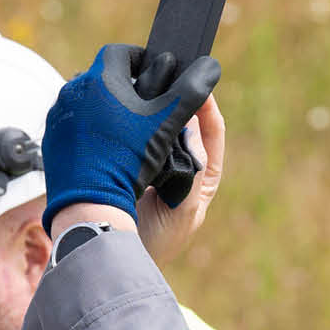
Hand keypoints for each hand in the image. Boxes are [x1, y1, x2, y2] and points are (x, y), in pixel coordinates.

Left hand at [41, 44, 220, 228]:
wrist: (89, 202)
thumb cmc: (129, 160)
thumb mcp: (167, 123)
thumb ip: (190, 91)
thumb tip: (209, 66)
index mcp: (101, 78)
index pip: (121, 52)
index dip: (140, 60)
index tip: (153, 74)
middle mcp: (73, 90)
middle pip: (102, 77)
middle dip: (123, 87)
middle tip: (143, 108)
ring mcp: (58, 115)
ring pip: (86, 101)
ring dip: (104, 109)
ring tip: (125, 132)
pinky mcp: (50, 138)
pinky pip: (72, 125)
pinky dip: (88, 130)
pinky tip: (103, 150)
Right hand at [132, 93, 224, 264]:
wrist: (117, 256)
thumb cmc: (156, 242)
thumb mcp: (183, 212)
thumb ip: (192, 176)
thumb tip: (192, 131)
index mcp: (202, 175)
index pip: (211, 132)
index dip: (207, 107)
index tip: (199, 84)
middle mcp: (181, 164)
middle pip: (185, 122)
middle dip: (178, 99)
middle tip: (170, 74)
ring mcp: (154, 161)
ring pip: (158, 125)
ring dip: (153, 106)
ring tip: (146, 83)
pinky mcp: (130, 160)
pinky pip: (135, 134)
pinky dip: (133, 119)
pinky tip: (124, 105)